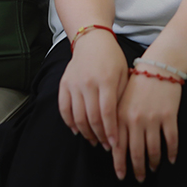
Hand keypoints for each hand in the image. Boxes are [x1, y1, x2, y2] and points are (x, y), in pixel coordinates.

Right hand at [58, 31, 127, 149]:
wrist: (91, 40)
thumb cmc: (112, 58)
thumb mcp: (123, 74)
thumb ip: (120, 97)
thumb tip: (119, 123)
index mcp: (106, 80)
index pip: (107, 112)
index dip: (110, 131)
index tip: (114, 144)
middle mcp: (88, 83)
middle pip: (92, 117)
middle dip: (100, 135)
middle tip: (106, 146)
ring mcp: (74, 84)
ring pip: (77, 116)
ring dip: (86, 132)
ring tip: (94, 140)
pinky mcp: (64, 84)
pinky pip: (64, 108)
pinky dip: (70, 122)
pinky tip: (77, 131)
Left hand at [115, 70, 179, 179]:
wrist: (158, 66)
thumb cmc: (138, 83)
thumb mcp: (121, 100)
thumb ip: (115, 121)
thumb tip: (111, 146)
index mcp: (121, 116)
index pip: (118, 147)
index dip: (120, 164)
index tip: (121, 175)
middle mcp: (135, 120)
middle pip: (136, 152)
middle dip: (137, 169)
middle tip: (140, 178)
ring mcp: (153, 119)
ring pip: (154, 149)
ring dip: (154, 163)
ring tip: (154, 169)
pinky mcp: (169, 116)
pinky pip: (171, 140)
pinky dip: (172, 152)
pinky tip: (171, 159)